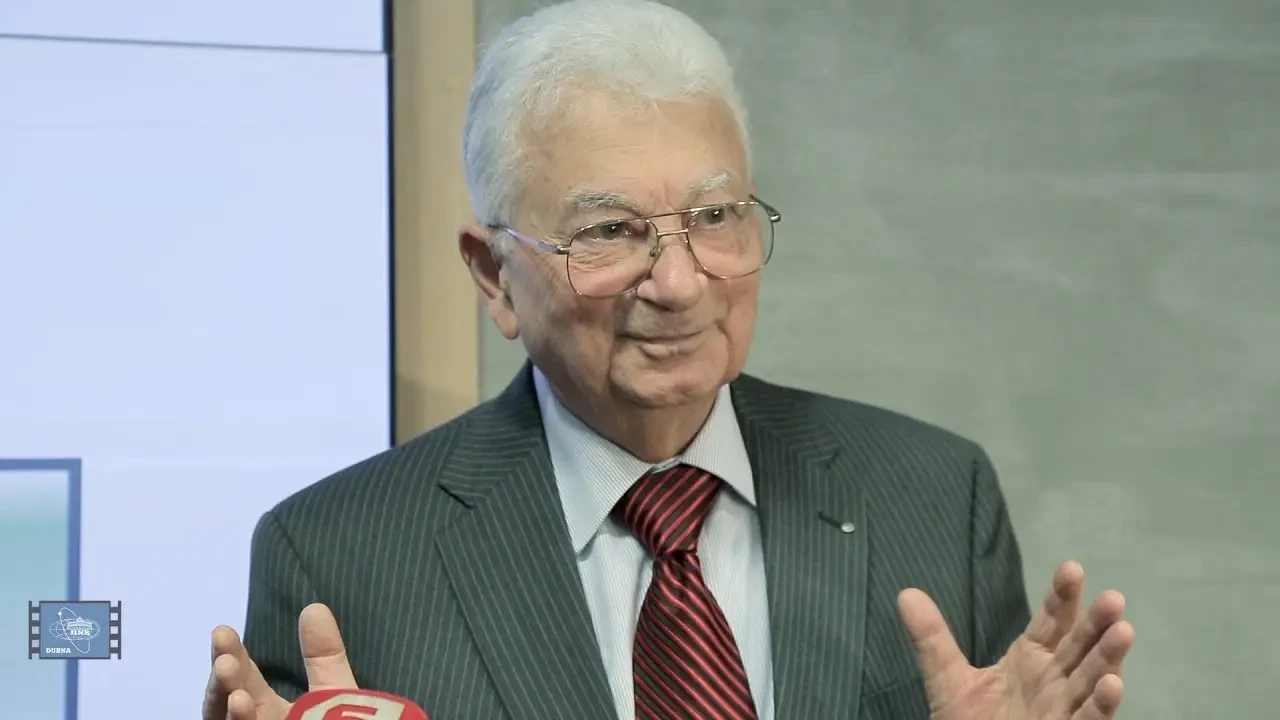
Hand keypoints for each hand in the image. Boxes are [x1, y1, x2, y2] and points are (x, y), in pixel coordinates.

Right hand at [202, 603, 357, 719]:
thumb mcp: (335, 695)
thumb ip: (324, 657)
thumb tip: (313, 607)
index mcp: (269, 713)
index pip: (243, 683)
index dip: (232, 657)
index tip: (223, 631)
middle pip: (228, 707)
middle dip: (223, 684)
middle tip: (224, 659)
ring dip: (229, 713)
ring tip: (237, 693)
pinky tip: (245, 711)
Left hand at [899, 561, 1134, 719]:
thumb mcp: (948, 681)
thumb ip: (932, 640)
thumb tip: (906, 594)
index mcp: (1031, 659)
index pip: (1051, 622)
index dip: (1062, 597)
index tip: (1072, 568)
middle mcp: (1055, 681)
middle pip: (1079, 647)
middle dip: (1096, 624)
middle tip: (1113, 597)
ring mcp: (1065, 710)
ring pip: (1091, 682)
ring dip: (1109, 658)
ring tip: (1124, 631)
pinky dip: (1102, 705)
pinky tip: (1114, 684)